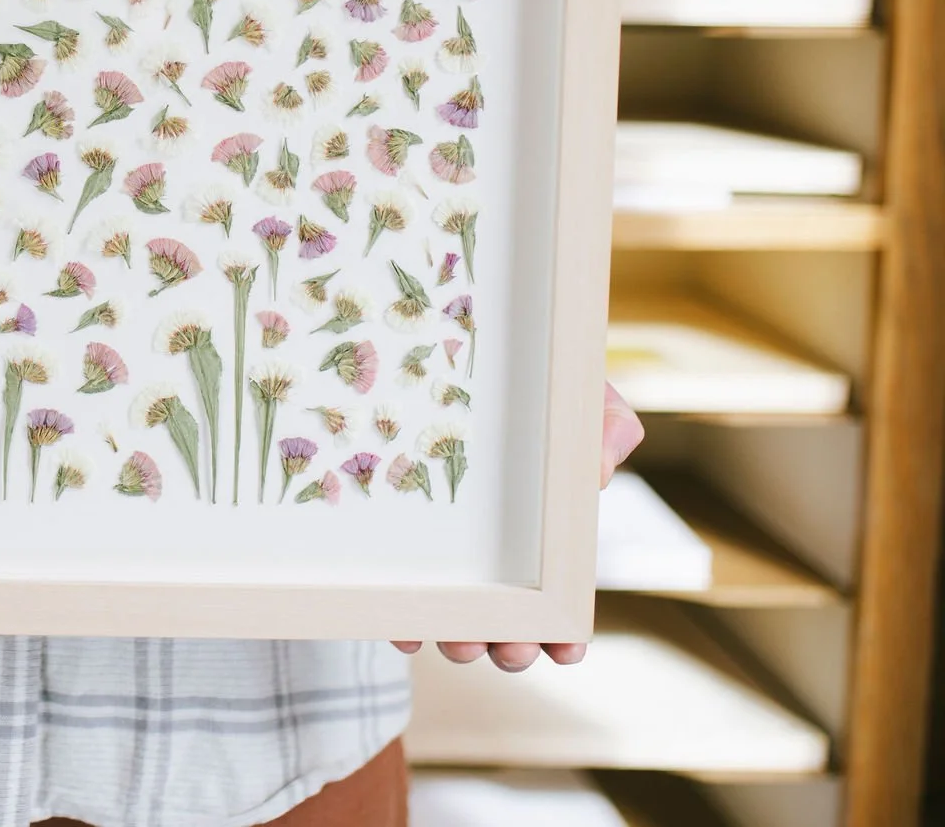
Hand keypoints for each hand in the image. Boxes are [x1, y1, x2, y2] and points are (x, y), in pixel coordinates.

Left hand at [392, 381, 643, 671]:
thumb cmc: (533, 376)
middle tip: (507, 653)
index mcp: (539, 532)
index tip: (568, 652)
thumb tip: (596, 475)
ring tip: (458, 645)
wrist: (460, 347)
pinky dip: (401, 615)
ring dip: (456, 638)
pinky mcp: (392, 533)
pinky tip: (402, 630)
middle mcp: (492, 550)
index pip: (558, 596)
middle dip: (507, 645)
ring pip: (450, 611)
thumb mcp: (576, 392)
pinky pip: (395, 584)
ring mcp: (442, 546)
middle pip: (502, 615)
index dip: (564, 633)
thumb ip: (606, 423)